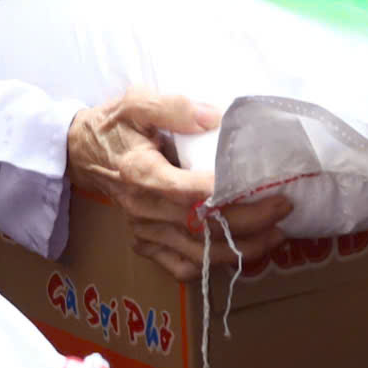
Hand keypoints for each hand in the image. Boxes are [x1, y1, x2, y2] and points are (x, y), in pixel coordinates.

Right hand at [66, 90, 290, 280]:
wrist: (82, 152)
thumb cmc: (114, 124)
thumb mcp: (137, 101)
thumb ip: (174, 107)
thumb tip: (214, 117)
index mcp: (141, 173)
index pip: (192, 193)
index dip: (232, 197)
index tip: (268, 189)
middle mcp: (143, 208)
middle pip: (203, 227)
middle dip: (250, 223)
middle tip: (284, 210)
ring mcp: (143, 231)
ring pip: (198, 253)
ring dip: (240, 250)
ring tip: (275, 236)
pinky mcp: (144, 243)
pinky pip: (182, 267)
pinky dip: (212, 266)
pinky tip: (238, 253)